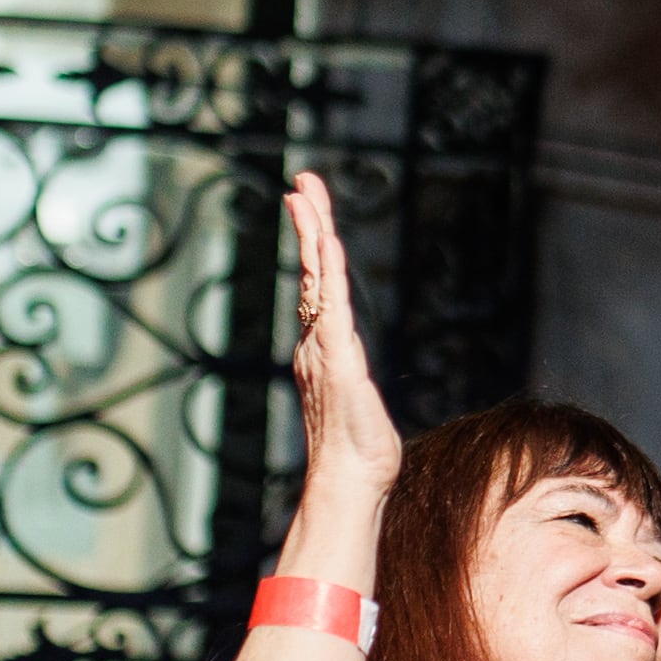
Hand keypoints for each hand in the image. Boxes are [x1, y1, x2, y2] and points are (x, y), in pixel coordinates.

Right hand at [286, 174, 399, 497]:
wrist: (350, 478)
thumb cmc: (359, 451)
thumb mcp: (359, 403)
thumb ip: (353, 383)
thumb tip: (352, 381)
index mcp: (322, 346)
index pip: (317, 285)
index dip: (314, 246)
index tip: (308, 210)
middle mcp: (315, 340)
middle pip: (311, 269)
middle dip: (309, 222)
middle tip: (302, 182)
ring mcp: (323, 346)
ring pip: (318, 277)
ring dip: (315, 232)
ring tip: (307, 193)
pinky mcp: (337, 357)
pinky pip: (333, 305)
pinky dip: (330, 271)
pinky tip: (329, 241)